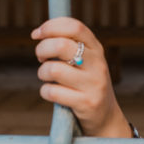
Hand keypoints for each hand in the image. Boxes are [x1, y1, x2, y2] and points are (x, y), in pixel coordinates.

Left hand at [31, 17, 130, 139]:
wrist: (106, 117)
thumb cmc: (86, 84)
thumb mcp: (86, 61)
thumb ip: (68, 45)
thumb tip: (38, 33)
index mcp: (96, 49)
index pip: (74, 26)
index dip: (51, 26)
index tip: (37, 34)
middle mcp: (98, 64)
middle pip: (60, 45)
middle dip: (42, 49)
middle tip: (41, 58)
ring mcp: (93, 84)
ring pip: (53, 69)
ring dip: (42, 73)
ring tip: (47, 77)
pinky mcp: (86, 103)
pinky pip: (53, 92)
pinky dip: (45, 91)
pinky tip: (51, 93)